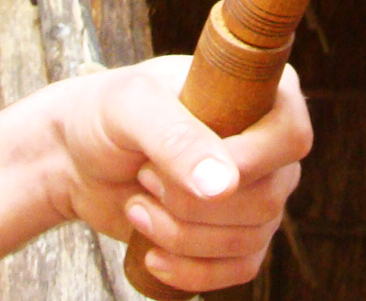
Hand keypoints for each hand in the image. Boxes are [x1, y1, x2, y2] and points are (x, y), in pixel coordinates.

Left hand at [48, 56, 311, 294]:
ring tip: (139, 206)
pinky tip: (151, 254)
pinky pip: (240, 270)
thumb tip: (225, 185)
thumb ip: (176, 137)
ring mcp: (258, 191)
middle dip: (194, 202)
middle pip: (268, 197)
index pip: (290, 136)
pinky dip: (193, 271)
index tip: (184, 169)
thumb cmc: (105, 114)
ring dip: (183, 235)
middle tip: (145, 177)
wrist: (75, 158)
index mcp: (259, 93)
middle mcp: (269, 143)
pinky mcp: (236, 233)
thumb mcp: (131, 108)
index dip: (246, 163)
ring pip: (251, 238)